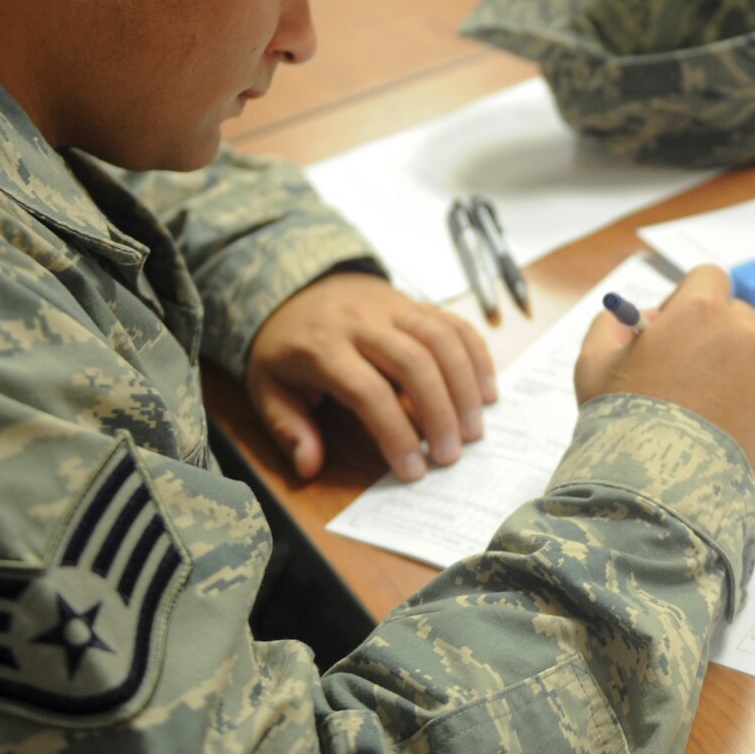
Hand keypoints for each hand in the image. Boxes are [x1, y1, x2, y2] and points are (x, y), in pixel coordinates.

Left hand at [245, 272, 495, 481]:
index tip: (413, 469)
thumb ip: (288, 427)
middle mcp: (362, 321)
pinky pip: (454, 323)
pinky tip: (487, 390)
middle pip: (415, 363)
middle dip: (440, 414)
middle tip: (451, 456)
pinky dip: (477, 356)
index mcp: (322, 346)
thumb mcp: (267, 387)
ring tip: (474, 430)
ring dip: (465, 387)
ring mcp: (393, 307)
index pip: (368, 392)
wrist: (296, 284)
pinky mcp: (415, 302)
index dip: (395, 433)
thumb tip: (309, 466)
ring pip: (442, 340)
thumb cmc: (286, 346)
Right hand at [573, 265, 754, 492]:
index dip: (687, 300)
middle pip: (736, 318)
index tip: (670, 328)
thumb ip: (611, 326)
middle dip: (712, 337)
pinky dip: (748, 415)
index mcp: (701, 312)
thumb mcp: (593, 364)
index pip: (709, 278)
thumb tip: (629, 319)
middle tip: (682, 374)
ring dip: (731, 377)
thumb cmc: (623, 424)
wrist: (659, 493)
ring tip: (697, 418)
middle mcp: (745, 337)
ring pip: (754, 362)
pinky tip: (716, 440)